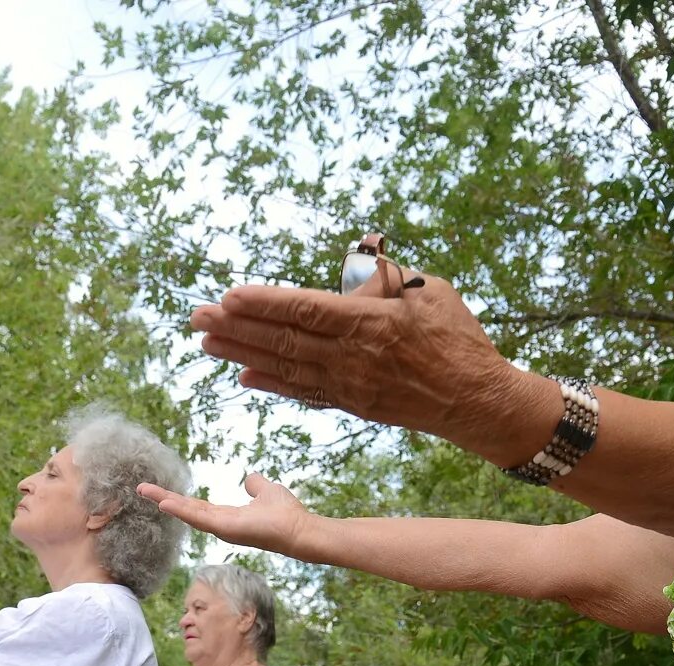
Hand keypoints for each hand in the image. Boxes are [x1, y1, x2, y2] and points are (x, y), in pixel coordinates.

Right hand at [135, 472, 314, 556]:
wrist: (299, 529)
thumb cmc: (286, 514)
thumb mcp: (266, 491)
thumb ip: (255, 485)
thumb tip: (249, 478)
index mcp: (228, 517)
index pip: (198, 507)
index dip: (179, 499)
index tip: (160, 492)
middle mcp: (221, 525)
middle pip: (187, 510)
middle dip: (164, 499)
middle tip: (141, 488)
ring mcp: (222, 529)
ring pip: (188, 514)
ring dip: (167, 502)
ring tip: (145, 491)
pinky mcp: (226, 529)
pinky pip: (200, 518)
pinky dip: (181, 510)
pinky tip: (165, 502)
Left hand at [186, 272, 529, 444]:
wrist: (476, 401)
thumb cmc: (458, 337)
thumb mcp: (430, 292)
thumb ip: (385, 276)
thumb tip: (358, 253)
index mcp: (372, 325)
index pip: (307, 311)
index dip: (265, 304)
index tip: (229, 295)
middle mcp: (354, 359)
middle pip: (285, 341)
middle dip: (237, 328)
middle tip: (197, 316)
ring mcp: (350, 386)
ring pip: (286, 368)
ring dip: (243, 354)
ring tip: (206, 342)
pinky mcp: (352, 404)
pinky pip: (304, 392)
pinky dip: (272, 384)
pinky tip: (243, 375)